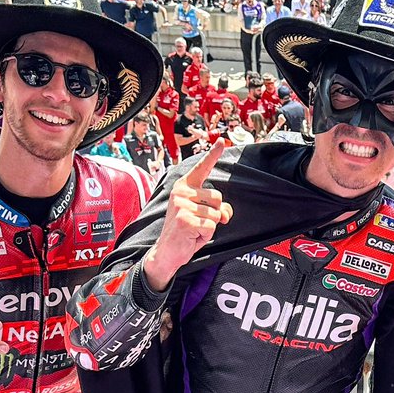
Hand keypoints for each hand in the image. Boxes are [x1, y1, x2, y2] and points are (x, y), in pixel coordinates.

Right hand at [143, 136, 232, 291]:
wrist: (166, 252)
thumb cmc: (185, 232)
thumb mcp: (202, 216)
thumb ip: (216, 208)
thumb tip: (227, 213)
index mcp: (184, 186)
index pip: (202, 168)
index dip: (213, 154)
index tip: (222, 140)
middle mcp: (181, 191)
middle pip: (218, 198)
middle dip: (215, 214)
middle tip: (198, 223)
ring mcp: (182, 205)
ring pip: (216, 214)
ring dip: (210, 226)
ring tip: (194, 230)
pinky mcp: (185, 219)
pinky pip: (211, 226)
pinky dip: (206, 235)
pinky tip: (192, 236)